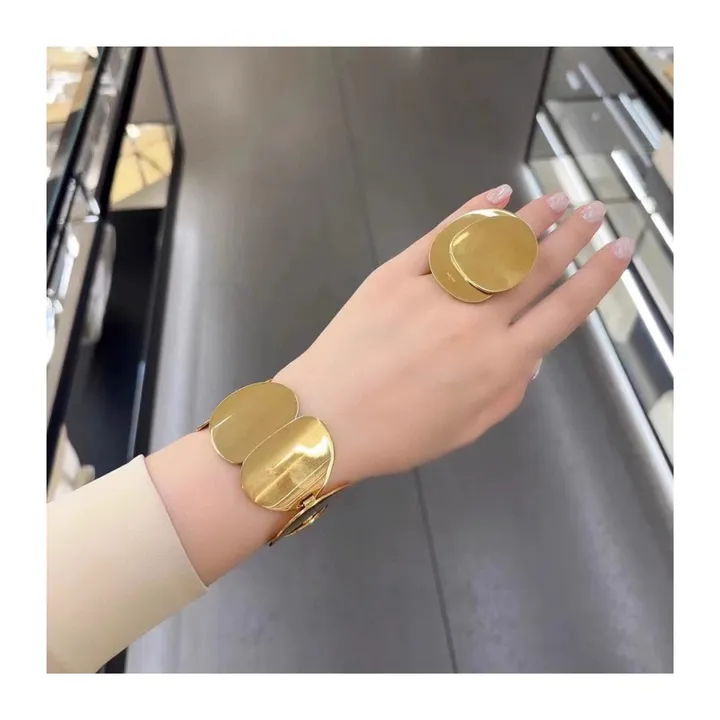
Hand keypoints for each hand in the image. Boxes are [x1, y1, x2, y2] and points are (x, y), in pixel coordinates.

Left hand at [275, 185, 632, 486]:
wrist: (324, 420)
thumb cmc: (398, 436)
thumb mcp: (467, 427)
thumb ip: (508, 390)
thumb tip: (530, 355)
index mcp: (499, 363)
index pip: (564, 310)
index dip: (598, 277)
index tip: (619, 249)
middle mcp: (476, 321)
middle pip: (536, 268)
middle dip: (573, 235)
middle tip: (595, 209)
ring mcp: (435, 292)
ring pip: (494, 246)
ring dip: (532, 218)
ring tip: (557, 198)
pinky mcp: (396, 275)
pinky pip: (441, 237)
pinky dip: (471, 213)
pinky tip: (496, 196)